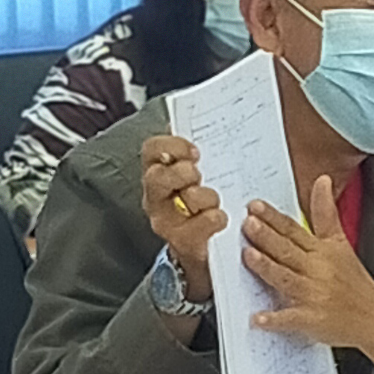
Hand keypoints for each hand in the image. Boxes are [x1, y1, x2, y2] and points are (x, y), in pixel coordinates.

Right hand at [141, 136, 224, 300]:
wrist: (205, 252)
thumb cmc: (201, 207)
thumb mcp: (198, 177)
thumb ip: (194, 155)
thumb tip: (202, 121)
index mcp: (157, 174)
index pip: (151, 150)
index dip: (172, 146)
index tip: (196, 152)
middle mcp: (155, 197)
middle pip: (158, 176)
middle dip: (183, 173)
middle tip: (200, 176)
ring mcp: (166, 221)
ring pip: (185, 198)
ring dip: (206, 196)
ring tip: (215, 202)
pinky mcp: (183, 242)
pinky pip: (202, 223)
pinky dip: (216, 218)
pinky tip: (222, 218)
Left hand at [242, 175, 373, 373]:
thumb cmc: (355, 283)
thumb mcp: (342, 243)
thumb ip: (326, 213)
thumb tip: (322, 180)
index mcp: (322, 251)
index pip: (294, 230)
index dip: (274, 218)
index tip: (255, 206)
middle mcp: (318, 270)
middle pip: (288, 250)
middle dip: (267, 237)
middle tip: (248, 223)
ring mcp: (315, 295)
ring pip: (287, 279)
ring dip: (268, 268)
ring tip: (248, 256)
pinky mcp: (313, 320)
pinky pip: (292, 319)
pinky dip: (276, 319)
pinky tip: (259, 318)